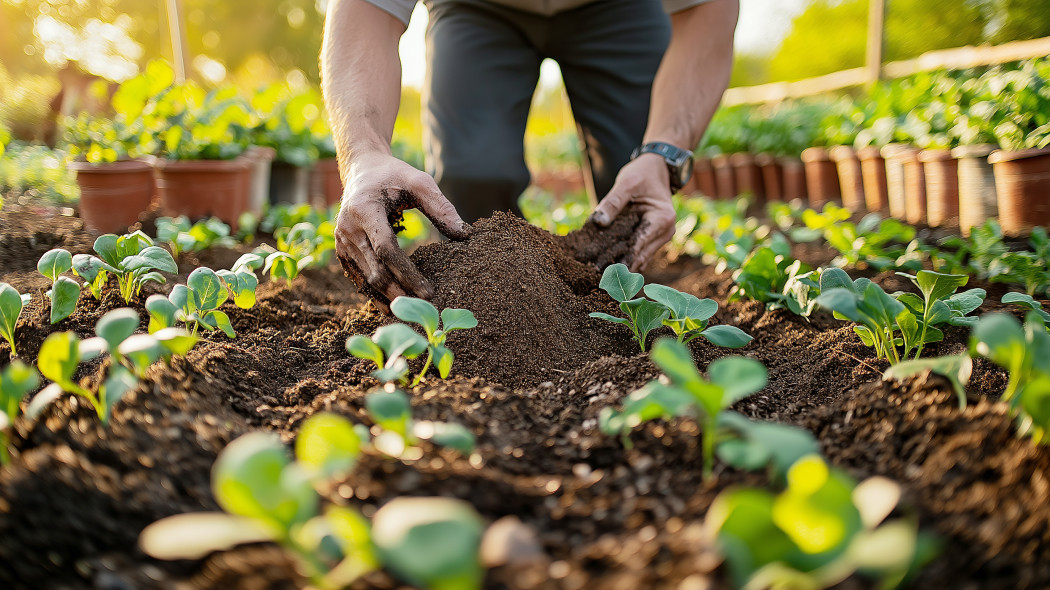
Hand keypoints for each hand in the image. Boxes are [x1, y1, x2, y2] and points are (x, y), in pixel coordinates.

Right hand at [335, 152, 469, 309]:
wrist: (362, 171)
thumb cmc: (394, 175)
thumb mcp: (419, 181)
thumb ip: (441, 207)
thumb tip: (464, 235)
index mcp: (364, 210)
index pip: (386, 250)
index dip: (407, 274)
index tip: (429, 291)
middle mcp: (347, 228)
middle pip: (374, 270)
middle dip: (399, 292)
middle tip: (423, 308)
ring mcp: (341, 241)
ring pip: (365, 279)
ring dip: (386, 298)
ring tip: (409, 313)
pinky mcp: (342, 250)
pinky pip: (358, 277)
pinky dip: (374, 293)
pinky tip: (391, 305)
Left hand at [589, 153, 675, 271]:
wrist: (656, 168)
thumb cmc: (642, 173)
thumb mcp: (626, 183)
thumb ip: (612, 202)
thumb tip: (598, 222)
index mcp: (662, 219)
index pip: (638, 245)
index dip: (620, 258)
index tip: (601, 269)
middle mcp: (665, 232)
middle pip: (639, 256)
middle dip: (618, 266)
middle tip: (595, 276)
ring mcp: (660, 237)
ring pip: (639, 258)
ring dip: (620, 265)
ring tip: (597, 273)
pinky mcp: (652, 238)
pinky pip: (638, 252)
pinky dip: (623, 257)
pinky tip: (605, 264)